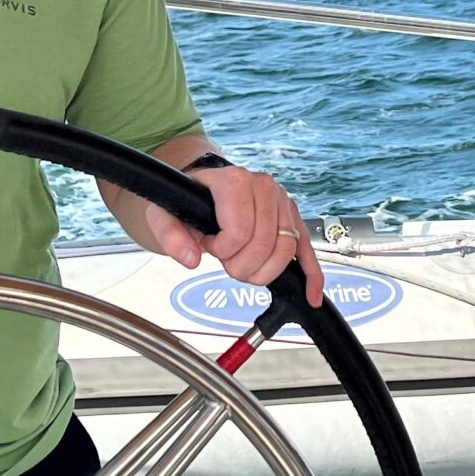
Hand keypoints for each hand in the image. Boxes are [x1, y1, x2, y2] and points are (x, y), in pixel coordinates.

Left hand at [150, 165, 323, 309]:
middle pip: (265, 243)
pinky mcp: (292, 218)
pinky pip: (306, 248)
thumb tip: (191, 259)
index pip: (240, 230)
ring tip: (244, 268)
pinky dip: (311, 273)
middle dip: (242, 265)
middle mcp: (264, 186)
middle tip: (226, 262)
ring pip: (286, 250)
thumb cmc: (186, 200)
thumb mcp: (164, 213)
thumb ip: (170, 235)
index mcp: (234, 180)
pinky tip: (311, 294)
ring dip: (264, 272)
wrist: (202, 188)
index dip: (223, 250)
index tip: (210, 245)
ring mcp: (282, 202)